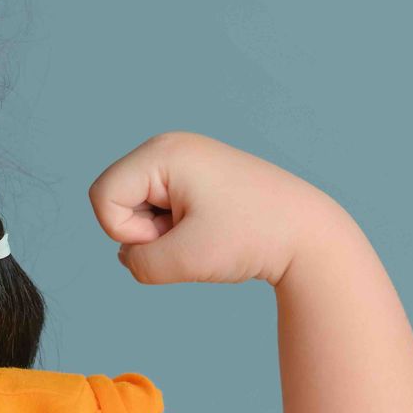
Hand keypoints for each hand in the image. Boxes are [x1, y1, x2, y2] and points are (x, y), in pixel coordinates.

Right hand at [88, 131, 336, 285]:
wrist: (309, 234)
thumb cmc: (254, 238)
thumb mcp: (187, 260)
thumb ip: (140, 264)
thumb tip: (129, 257)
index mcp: (164, 152)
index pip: (103, 197)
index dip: (127, 232)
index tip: (174, 237)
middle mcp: (170, 148)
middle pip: (117, 201)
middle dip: (146, 233)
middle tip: (196, 237)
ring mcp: (185, 162)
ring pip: (139, 211)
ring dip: (164, 236)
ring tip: (209, 234)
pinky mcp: (197, 180)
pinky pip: (161, 213)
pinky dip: (179, 233)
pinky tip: (214, 232)